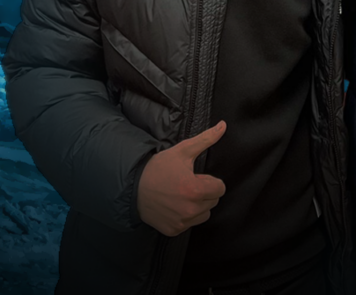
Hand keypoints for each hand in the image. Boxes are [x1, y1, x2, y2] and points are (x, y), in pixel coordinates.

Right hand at [137, 121, 227, 236]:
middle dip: (204, 192)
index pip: (220, 188)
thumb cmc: (158, 168)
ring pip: (204, 214)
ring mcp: (182, 222)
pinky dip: (185, 216)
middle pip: (213, 201)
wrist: (133, 186)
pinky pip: (190, 224)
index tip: (196, 177)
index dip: (210, 181)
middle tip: (186, 184)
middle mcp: (190, 209)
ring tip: (181, 195)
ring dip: (198, 206)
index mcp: (195, 190)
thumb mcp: (182, 151)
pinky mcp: (174, 230)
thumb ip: (206, 139)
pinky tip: (174, 205)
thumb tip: (223, 126)